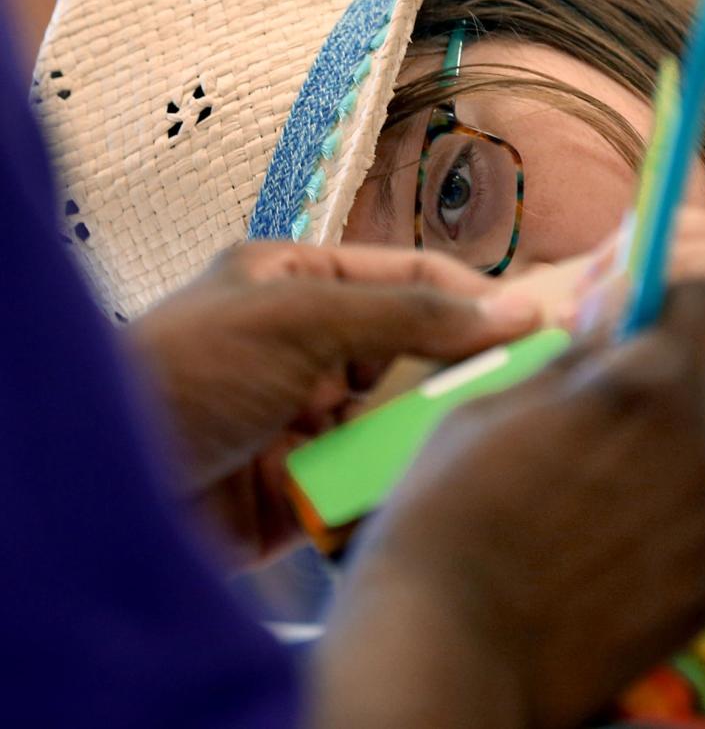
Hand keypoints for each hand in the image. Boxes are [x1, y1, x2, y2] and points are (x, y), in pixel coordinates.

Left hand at [128, 242, 538, 561]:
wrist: (104, 487)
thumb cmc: (187, 373)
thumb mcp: (300, 321)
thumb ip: (407, 314)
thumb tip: (510, 308)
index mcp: (300, 286)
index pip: (409, 279)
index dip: (473, 298)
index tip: (536, 323)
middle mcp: (309, 349)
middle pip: (413, 351)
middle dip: (458, 370)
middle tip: (520, 388)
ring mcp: (306, 418)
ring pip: (399, 418)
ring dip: (429, 431)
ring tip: (478, 440)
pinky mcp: (303, 484)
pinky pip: (372, 475)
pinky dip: (397, 480)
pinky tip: (428, 484)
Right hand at [316, 282, 704, 728]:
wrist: (450, 649)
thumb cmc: (448, 513)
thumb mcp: (491, 409)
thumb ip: (570, 367)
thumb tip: (606, 331)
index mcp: (647, 383)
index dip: (680, 307)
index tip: (653, 325)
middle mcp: (702, 447)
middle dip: (685, 393)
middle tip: (624, 420)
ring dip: (701, 454)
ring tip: (631, 483)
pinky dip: (688, 522)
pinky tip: (626, 543)